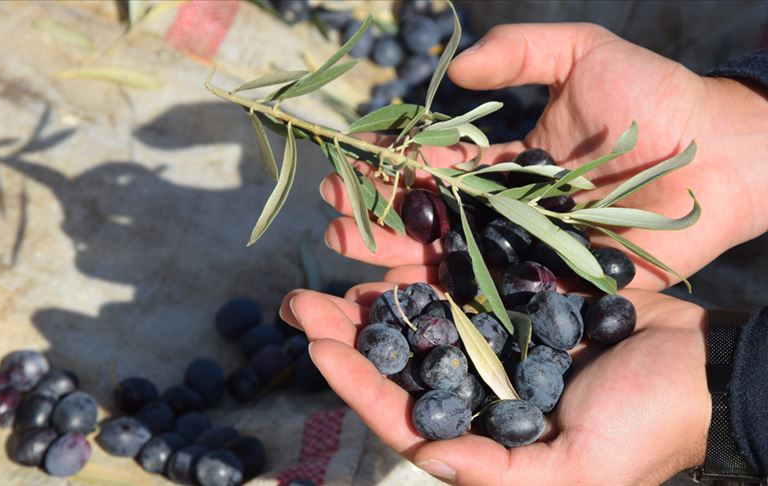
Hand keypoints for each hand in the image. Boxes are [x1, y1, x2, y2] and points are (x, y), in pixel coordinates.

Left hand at [280, 286, 710, 484]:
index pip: (402, 414)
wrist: (703, 362)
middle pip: (394, 361)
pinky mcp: (510, 299)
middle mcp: (475, 387)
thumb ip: (505, 475)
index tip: (315, 349)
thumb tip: (432, 460)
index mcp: (481, 435)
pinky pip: (455, 279)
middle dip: (343, 334)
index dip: (355, 384)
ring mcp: (490, 340)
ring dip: (371, 292)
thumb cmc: (651, 424)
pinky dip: (422, 262)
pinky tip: (388, 240)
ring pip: (415, 315)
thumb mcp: (584, 467)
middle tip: (296, 303)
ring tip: (326, 261)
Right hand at [319, 23, 767, 289]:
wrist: (723, 152)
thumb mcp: (585, 54)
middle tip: (331, 220)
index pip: (438, 171)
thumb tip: (456, 69)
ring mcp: (531, 253)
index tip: (348, 166)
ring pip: (454, 260)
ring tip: (348, 250)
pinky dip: (451, 297)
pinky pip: (499, 293)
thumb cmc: (658, 96)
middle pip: (434, 222)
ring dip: (399, 258)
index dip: (393, 170)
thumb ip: (523, 52)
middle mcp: (511, 214)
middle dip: (380, 219)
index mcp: (511, 166)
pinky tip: (405, 296)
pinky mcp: (558, 285)